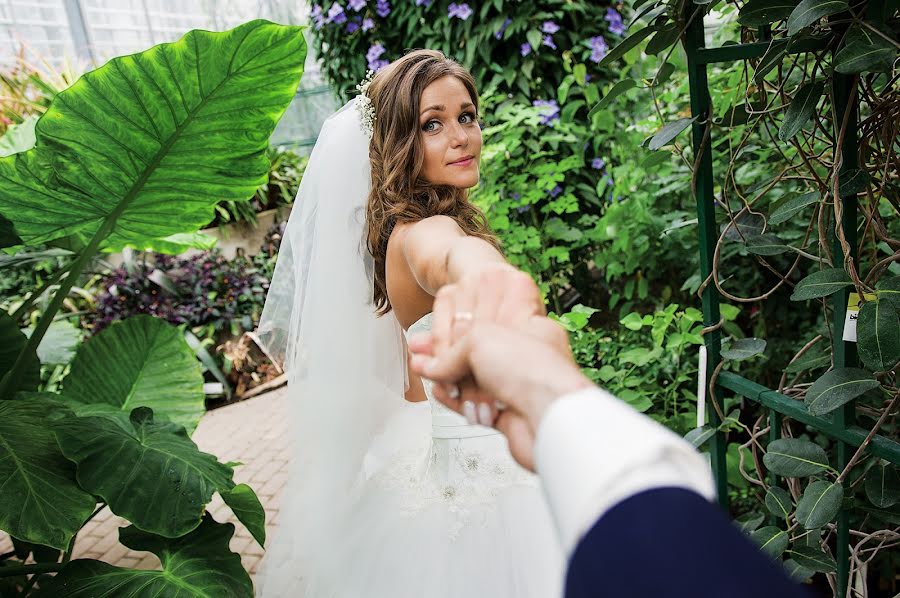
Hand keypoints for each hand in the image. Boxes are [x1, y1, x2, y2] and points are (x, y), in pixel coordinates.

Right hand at [430, 265, 547, 423]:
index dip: (459, 325)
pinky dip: (455, 399)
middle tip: (424, 352)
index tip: (439, 329)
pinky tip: (439, 392)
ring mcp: (518, 386)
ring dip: (446, 376)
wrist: (549, 419)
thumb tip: (435, 364)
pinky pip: (476, 404)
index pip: (488, 323)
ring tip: (424, 371)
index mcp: (530, 328)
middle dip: (447, 352)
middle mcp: (526, 357)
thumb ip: (454, 348)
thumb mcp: (482, 339)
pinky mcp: (509, 414)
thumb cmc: (534, 371)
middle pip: (479, 352)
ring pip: (475, 380)